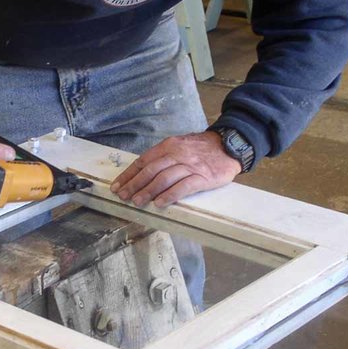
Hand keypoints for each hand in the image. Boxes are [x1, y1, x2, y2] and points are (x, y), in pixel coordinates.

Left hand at [110, 132, 241, 207]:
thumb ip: (162, 157)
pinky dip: (169, 195)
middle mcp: (177, 154)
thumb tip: (141, 172)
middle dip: (134, 185)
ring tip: (137, 202)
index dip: (128, 175)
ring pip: (163, 179)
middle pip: (150, 170)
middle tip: (123, 196)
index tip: (117, 186)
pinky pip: (183, 187)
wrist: (230, 145)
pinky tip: (159, 203)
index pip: (143, 161)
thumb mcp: (179, 146)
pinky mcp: (202, 177)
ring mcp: (190, 166)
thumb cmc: (201, 149)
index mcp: (168, 146)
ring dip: (148, 191)